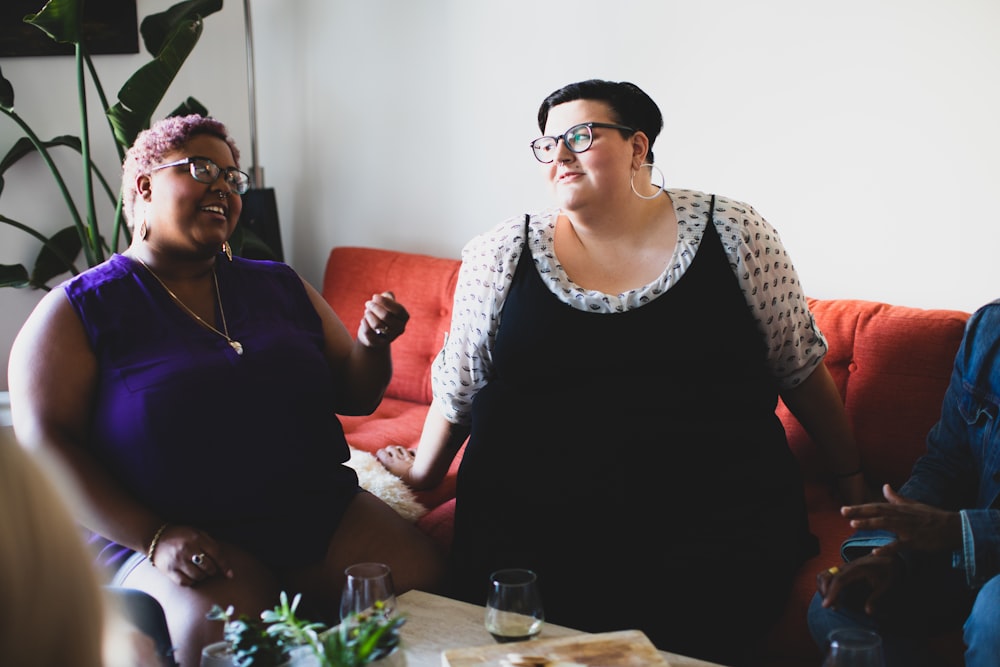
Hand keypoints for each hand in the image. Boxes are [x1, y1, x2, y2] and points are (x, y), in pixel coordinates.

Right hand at [150, 524, 232, 585]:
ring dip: (203, 576)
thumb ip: (210, 544)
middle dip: (212, 570)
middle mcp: (187, 549)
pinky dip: (192, 581)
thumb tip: (225, 562)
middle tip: (210, 569)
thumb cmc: (182, 536)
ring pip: (198, 576)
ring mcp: (178, 561)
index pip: (216, 553)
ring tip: (200, 571)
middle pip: (208, 567)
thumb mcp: (197, 533)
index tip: (230, 575)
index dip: (225, 565)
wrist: (156, 538)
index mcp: (197, 538)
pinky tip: (191, 575)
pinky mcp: (169, 570)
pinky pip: (186, 582)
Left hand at [359, 291, 408, 347]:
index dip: (385, 302)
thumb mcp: (386, 303)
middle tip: (368, 303)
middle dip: (374, 307)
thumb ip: (388, 296)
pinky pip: (369, 332)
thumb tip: (386, 296)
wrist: (375, 332)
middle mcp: (400, 328)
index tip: (374, 296)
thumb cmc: (381, 313)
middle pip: (386, 316)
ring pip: (377, 325)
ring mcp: (390, 337)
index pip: (398, 310)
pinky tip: (364, 320)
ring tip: (367, 312)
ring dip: (369, 315)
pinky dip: (364, 324)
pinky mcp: (378, 343)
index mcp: (404, 317)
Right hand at [375, 444, 415, 483]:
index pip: (381, 452)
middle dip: (389, 450)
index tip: (380, 458)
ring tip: (400, 455)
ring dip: (399, 450)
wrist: (422, 478)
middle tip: (390, 456)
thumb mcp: (391, 480)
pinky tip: (412, 455)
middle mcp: (398, 457)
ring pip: (401, 448)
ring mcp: (408, 456)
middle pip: (391, 448)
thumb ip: (386, 471)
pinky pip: (414, 450)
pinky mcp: (418, 456)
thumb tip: (380, 467)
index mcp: (390, 463)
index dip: (380, 454)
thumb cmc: (405, 483)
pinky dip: (412, 452)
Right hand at [815, 553, 900, 614]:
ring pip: (824, 575)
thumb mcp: (887, 586)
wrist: (890, 559)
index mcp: (858, 569)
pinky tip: (834, 598)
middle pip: (827, 577)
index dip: (832, 592)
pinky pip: (827, 575)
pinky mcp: (842, 570)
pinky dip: (826, 586)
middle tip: (831, 607)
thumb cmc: (889, 573)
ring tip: (833, 604)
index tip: (827, 605)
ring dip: (824, 589)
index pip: (839, 580)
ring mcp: (843, 567)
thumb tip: (868, 611)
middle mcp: (847, 566)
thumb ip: (876, 598)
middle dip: (825, 593)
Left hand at [842, 484, 961, 555]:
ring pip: (886, 524)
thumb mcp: (913, 505)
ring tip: (853, 524)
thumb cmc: (932, 517)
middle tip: (842, 512)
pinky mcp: (915, 541)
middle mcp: (901, 516)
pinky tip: (875, 552)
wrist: (954, 528)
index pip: (875, 507)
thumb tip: (884, 486)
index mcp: (899, 509)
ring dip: (869, 523)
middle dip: (859, 512)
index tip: (843, 508)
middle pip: (877, 512)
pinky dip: (887, 548)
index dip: (859, 507)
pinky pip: (899, 545)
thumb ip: (896, 498)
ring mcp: (908, 528)